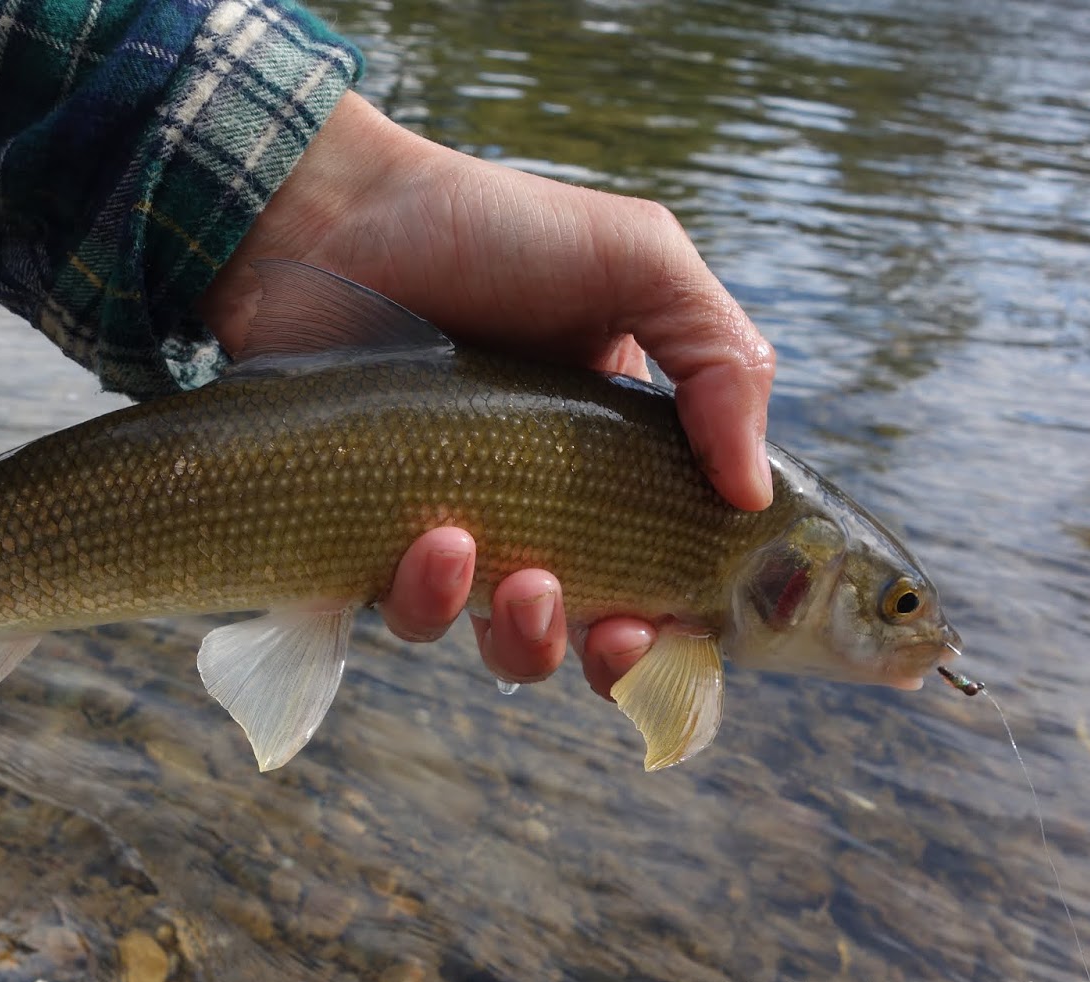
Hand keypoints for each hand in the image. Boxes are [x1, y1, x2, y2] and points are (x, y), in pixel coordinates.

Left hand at [197, 92, 775, 693]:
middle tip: (611, 635)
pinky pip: (409, 609)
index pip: (671, 562)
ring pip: (500, 636)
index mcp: (618, 448)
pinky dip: (429, 597)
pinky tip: (435, 541)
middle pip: (593, 626)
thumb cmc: (490, 231)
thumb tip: (755, 492)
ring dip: (525, 635)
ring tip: (522, 583)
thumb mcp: (638, 263)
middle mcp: (542, 498)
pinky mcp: (374, 537)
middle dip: (609, 654)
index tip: (679, 630)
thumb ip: (721, 360)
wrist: (335, 221)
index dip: (684, 618)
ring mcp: (458, 520)